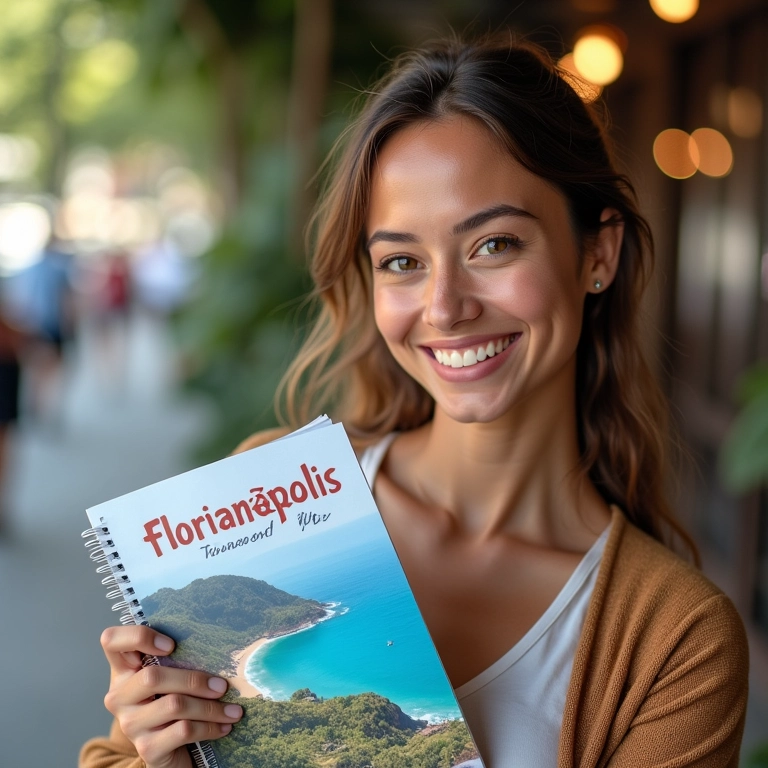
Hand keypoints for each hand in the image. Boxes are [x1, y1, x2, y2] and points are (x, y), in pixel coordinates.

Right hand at [100, 625, 242, 767]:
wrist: (172, 753)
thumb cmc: (174, 704)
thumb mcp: (172, 678)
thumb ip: (177, 660)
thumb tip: (214, 642)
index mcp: (124, 671)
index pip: (111, 640)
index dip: (137, 636)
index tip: (171, 644)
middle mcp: (119, 697)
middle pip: (152, 677)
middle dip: (193, 680)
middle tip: (222, 686)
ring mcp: (130, 724)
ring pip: (173, 704)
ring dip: (210, 707)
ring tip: (233, 710)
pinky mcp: (147, 748)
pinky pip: (183, 730)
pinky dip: (210, 726)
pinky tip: (224, 726)